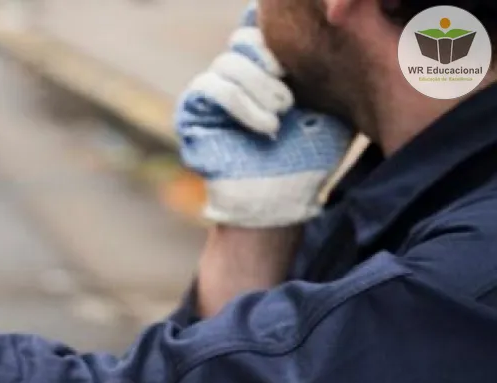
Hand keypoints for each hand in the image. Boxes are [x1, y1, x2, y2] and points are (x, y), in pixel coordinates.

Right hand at [174, 3, 354, 227]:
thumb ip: (334, 65)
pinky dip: (242, 105)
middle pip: (246, 36)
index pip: (260, 23)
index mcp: (268, 65)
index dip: (274, 26)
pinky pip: (212, 87)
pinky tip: (266, 128)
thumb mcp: (333, 103)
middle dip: (272, 59)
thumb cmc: (311, 157)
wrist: (279, 202)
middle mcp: (238, 73)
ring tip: (281, 116)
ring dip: (260, 88)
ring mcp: (213, 89)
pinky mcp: (193, 110)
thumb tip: (346, 23)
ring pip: (229, 61)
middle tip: (292, 94)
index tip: (296, 57)